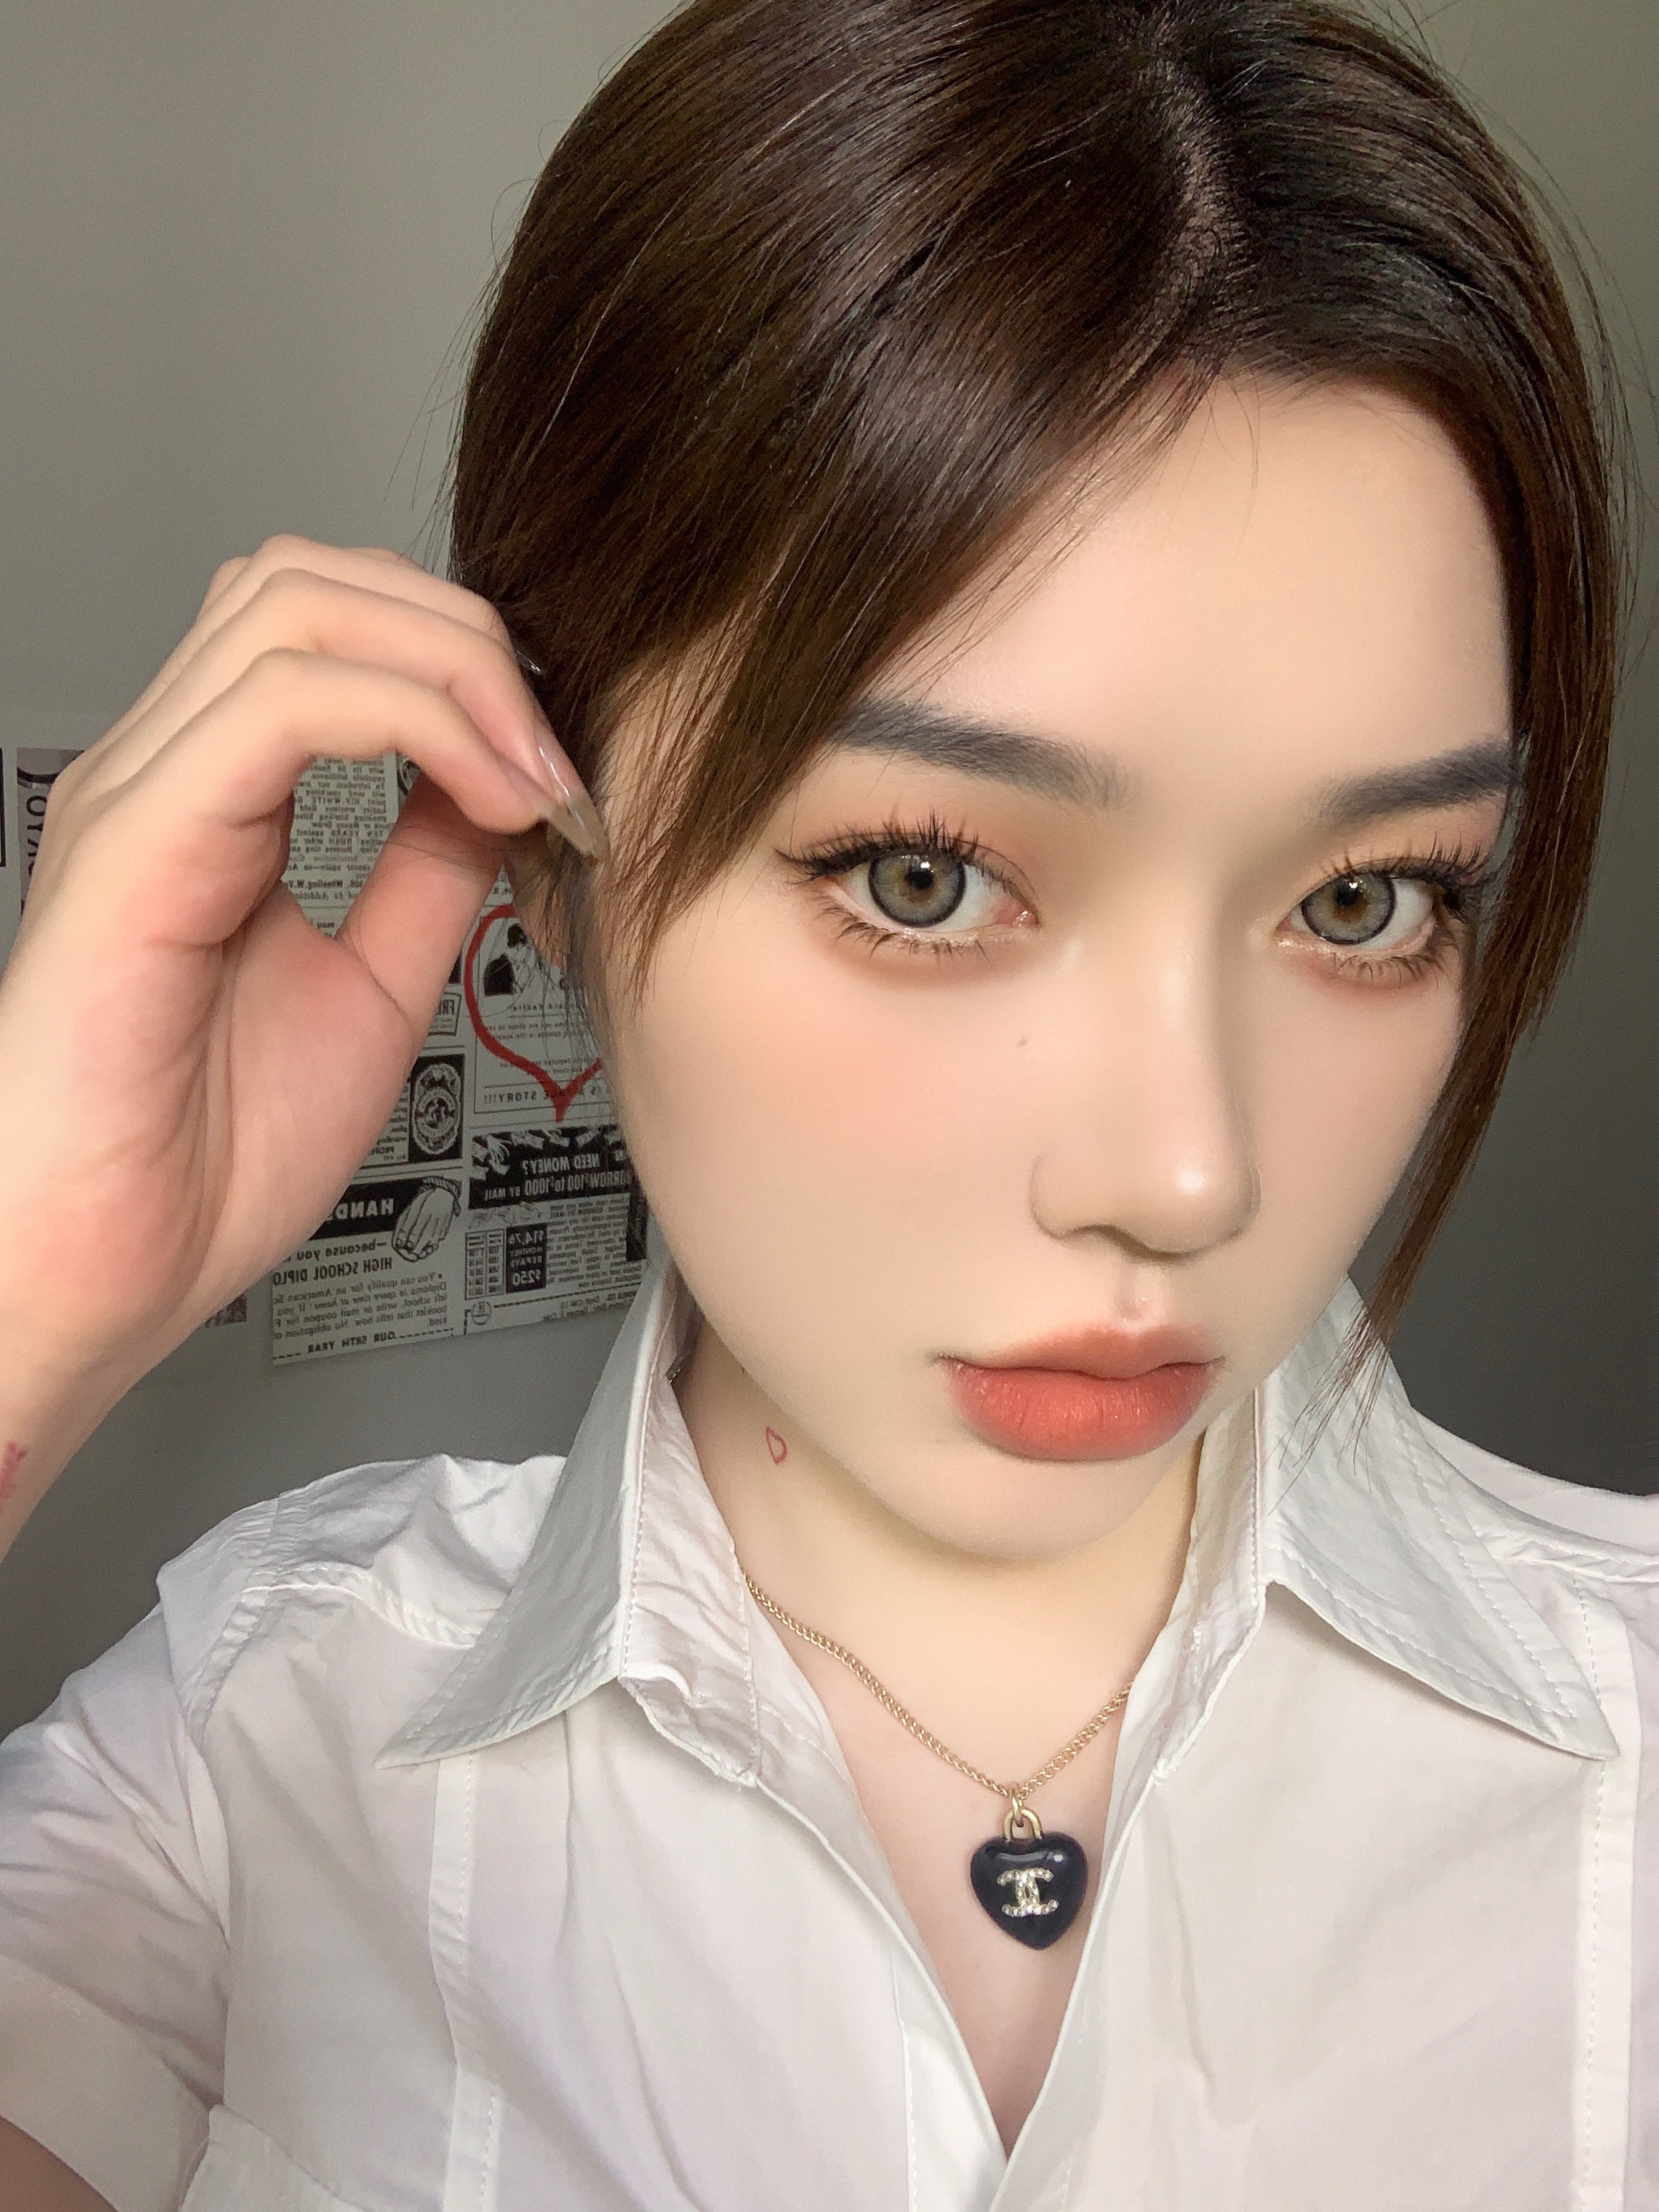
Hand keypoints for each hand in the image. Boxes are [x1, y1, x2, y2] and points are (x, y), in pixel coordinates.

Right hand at [0, 538, 597, 1518]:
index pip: (332, 632)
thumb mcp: (371, 993)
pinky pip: (285, 704)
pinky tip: (493, 799)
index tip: (564, 768)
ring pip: (299, 604)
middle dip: (467, 636)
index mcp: (215, 802)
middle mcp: (169, 772)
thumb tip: (498, 793)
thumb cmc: (197, 1164)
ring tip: (537, 775)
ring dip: (453, 666)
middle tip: (561, 753)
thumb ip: (423, 877)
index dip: (465, 665)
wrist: (103, 1273)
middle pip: (315, 580)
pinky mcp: (138, 839)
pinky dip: (418, 724)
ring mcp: (145, 793)